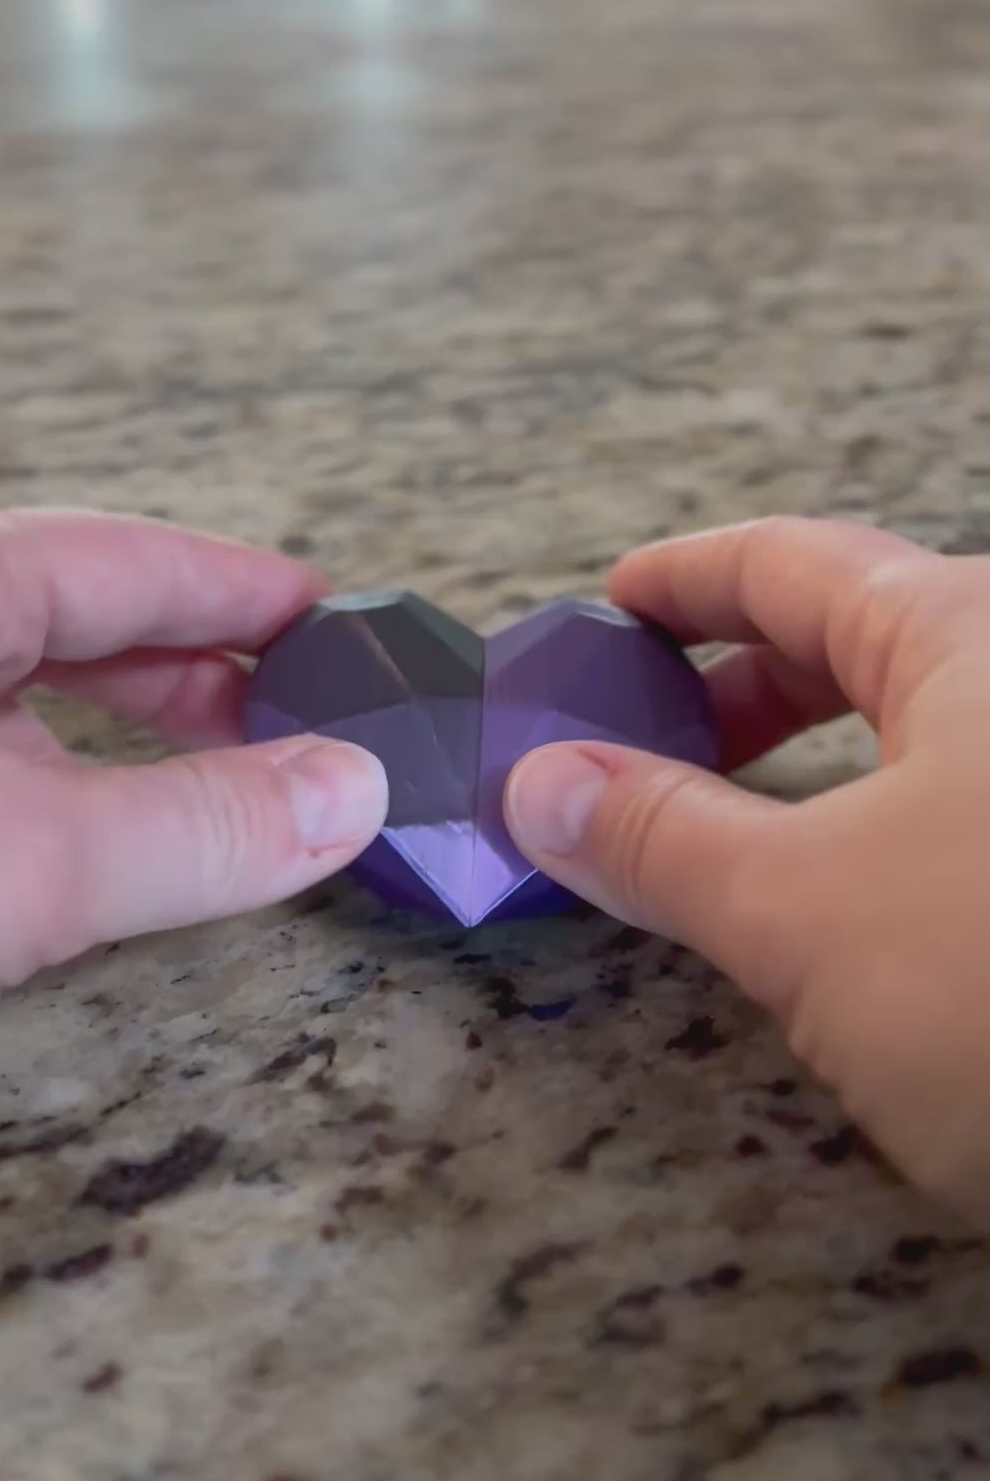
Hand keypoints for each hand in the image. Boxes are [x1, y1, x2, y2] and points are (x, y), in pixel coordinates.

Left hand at [0, 510, 386, 1041]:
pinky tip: (114, 853)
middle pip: (68, 629)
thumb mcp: (15, 860)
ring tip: (237, 793)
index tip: (338, 618)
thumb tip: (354, 790)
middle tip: (311, 721)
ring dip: (132, 754)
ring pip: (16, 717)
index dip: (238, 589)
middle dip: (197, 677)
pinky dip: (63, 813)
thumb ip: (192, 824)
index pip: (115, 560)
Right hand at [506, 517, 989, 1223]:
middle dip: (748, 684)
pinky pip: (964, 820)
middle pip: (870, 641)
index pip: (797, 561)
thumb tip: (535, 782)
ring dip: (816, 772)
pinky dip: (879, 838)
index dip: (688, 579)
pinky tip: (854, 919)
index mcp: (974, 638)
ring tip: (731, 835)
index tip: (612, 604)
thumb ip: (661, 838)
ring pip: (929, 738)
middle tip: (651, 741)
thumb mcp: (805, 910)